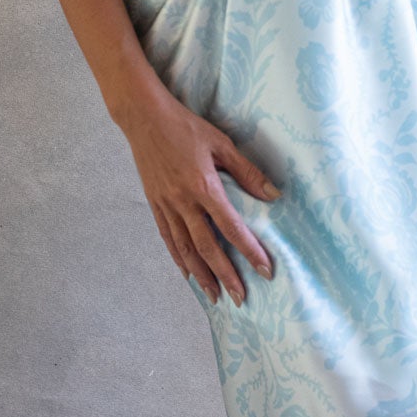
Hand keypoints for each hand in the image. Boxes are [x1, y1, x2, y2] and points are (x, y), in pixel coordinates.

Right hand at [121, 92, 282, 305]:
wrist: (144, 118)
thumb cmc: (185, 127)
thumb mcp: (221, 143)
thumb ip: (247, 171)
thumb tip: (273, 195)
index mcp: (203, 186)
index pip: (231, 227)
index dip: (250, 251)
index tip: (265, 270)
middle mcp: (183, 201)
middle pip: (207, 247)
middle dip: (226, 275)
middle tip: (240, 298)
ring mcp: (166, 205)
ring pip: (185, 249)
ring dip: (201, 275)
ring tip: (215, 296)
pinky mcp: (154, 204)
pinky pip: (168, 238)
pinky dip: (178, 259)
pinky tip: (188, 274)